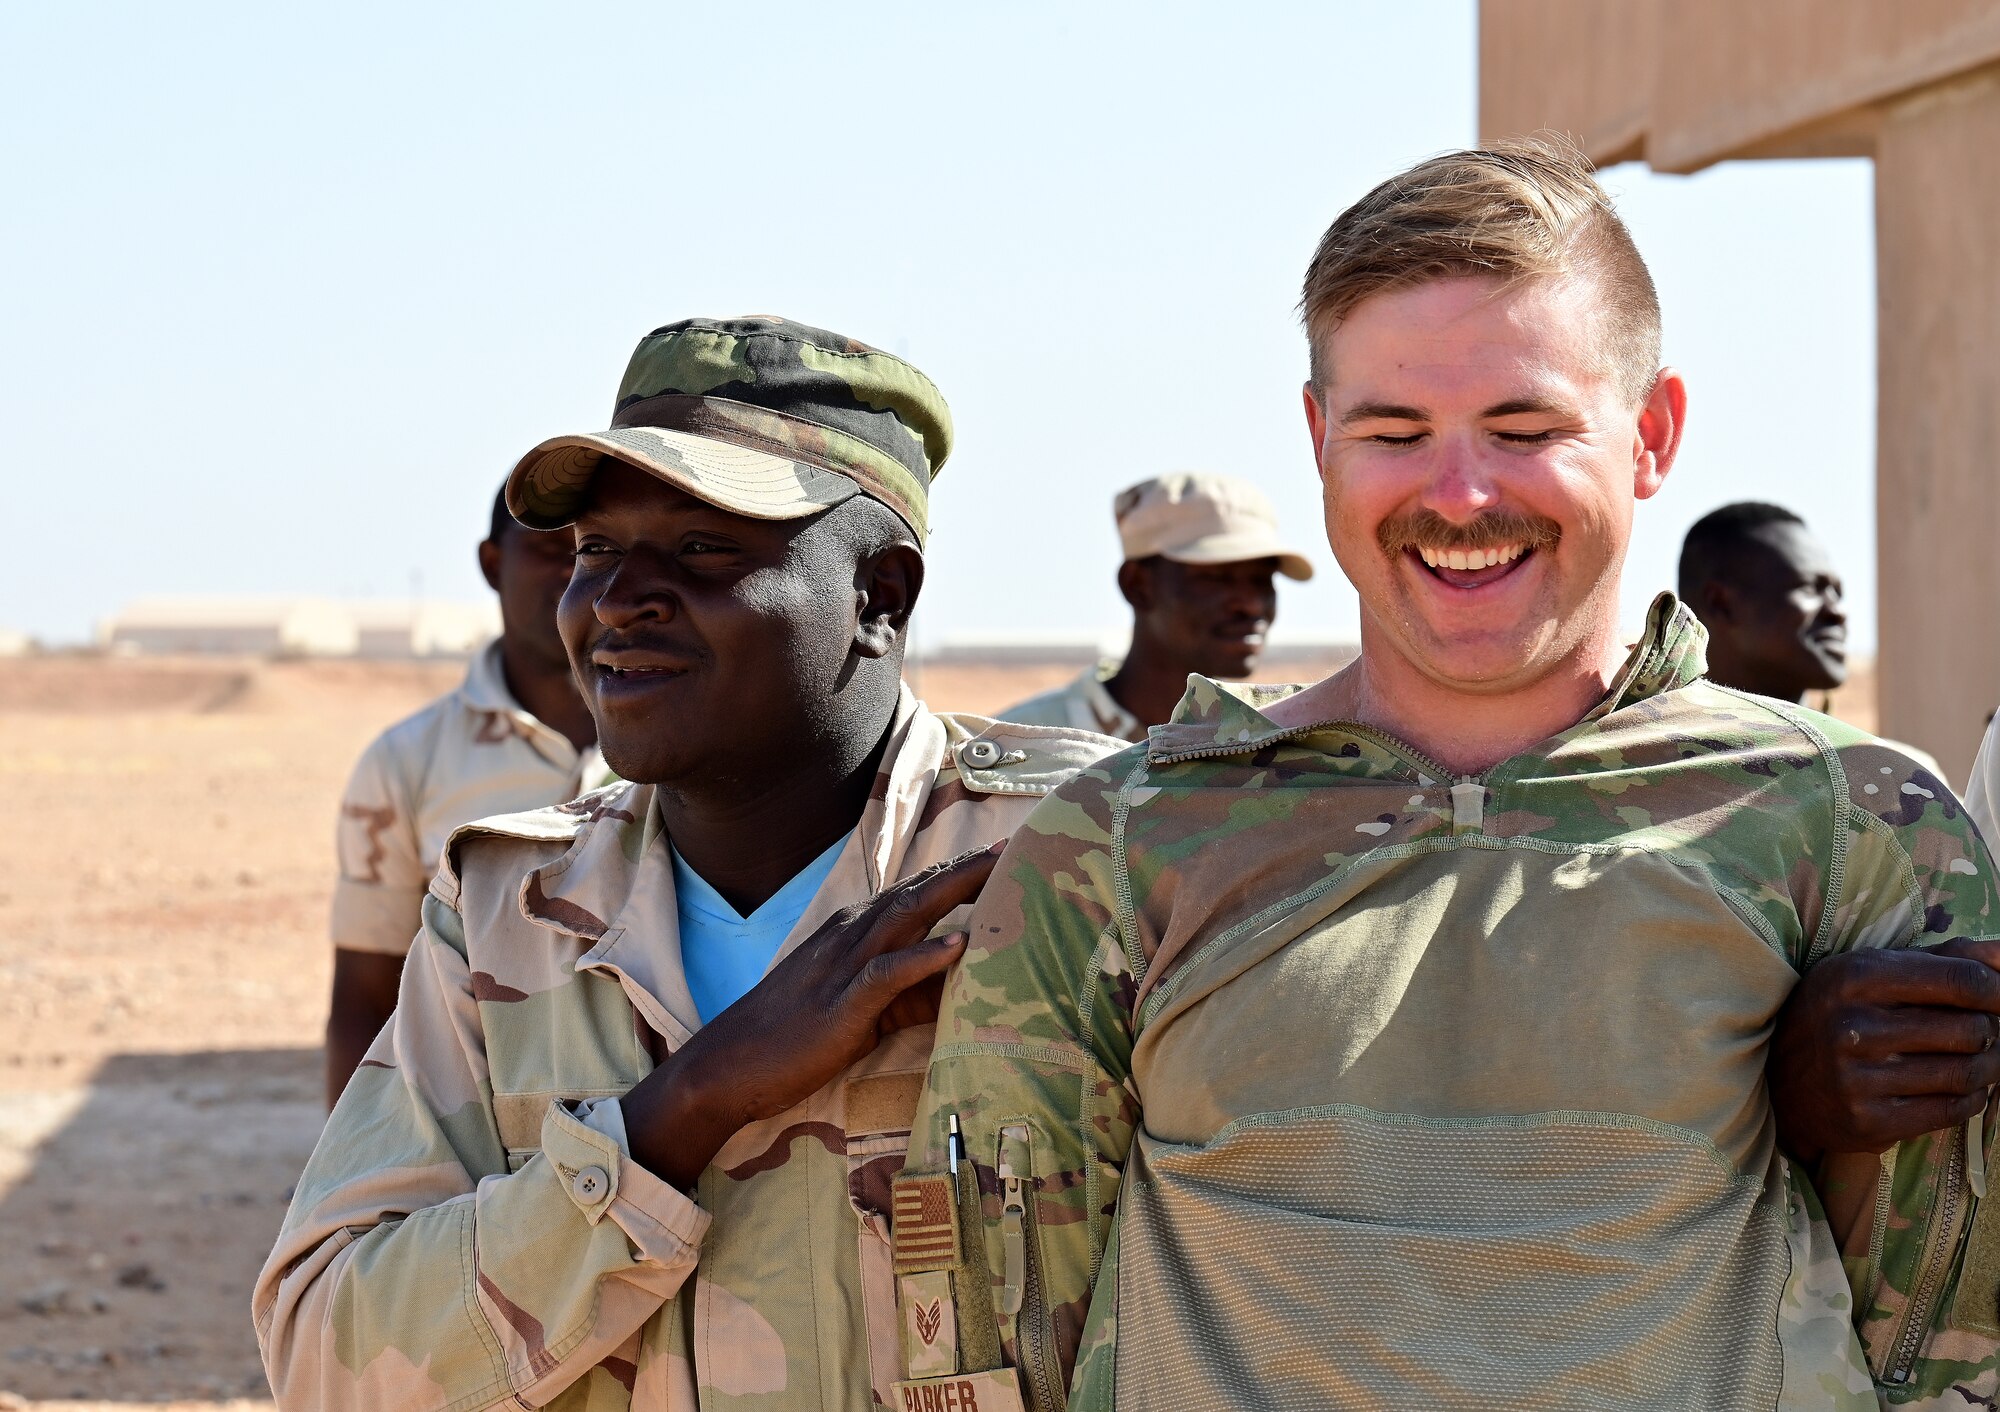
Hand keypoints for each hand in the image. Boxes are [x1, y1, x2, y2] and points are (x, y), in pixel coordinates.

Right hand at [622, 841, 1002, 1187]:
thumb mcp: (857, 1004)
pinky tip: (959, 944)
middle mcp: (851, 936)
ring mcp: (844, 966)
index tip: (1002, 854)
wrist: (728, 1064)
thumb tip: (959, 986)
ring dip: (954, 892)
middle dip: (967, 868)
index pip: (914, 892)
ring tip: (997, 872)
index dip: (958, 872)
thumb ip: (908, 990)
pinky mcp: (841, 1004)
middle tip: (1014, 847)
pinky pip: (887, 973)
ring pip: (906, 916)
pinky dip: (924, 955)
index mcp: (853, 931)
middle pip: (918, 892)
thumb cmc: (793, 1035)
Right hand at [1769, 939, 1999, 1162]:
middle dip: (1992, 1031)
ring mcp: (1858, 1077)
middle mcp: (1853, 1026)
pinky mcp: (1868, 1120)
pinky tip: (1963, 1090)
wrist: (1779, 1082)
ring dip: (1989, 1069)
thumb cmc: (1841, 1015)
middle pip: (1970, 1029)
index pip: (1959, 980)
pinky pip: (1951, 1110)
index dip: (1997, 990)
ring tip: (1984, 1061)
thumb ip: (1942, 959)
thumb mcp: (1874, 972)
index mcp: (1856, 977)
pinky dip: (1972, 1100)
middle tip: (1987, 1033)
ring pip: (1965, 1073)